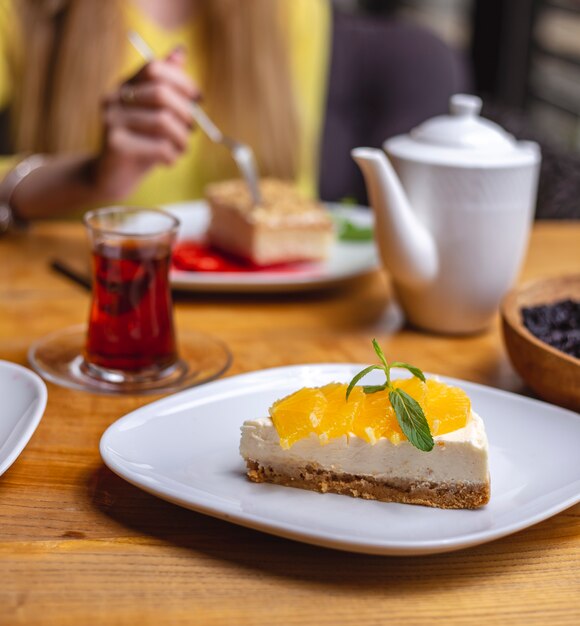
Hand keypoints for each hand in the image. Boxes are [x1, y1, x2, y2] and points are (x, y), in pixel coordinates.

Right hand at [94, 47, 198, 200]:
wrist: (111, 178)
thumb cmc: (140, 145)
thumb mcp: (155, 115)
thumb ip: (166, 86)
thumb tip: (180, 51)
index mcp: (125, 86)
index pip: (155, 68)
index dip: (182, 81)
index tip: (199, 99)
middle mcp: (114, 98)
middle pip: (161, 93)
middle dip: (185, 113)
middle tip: (192, 130)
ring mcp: (112, 120)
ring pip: (163, 122)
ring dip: (182, 139)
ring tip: (181, 150)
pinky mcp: (115, 144)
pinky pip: (159, 146)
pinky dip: (172, 156)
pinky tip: (169, 161)